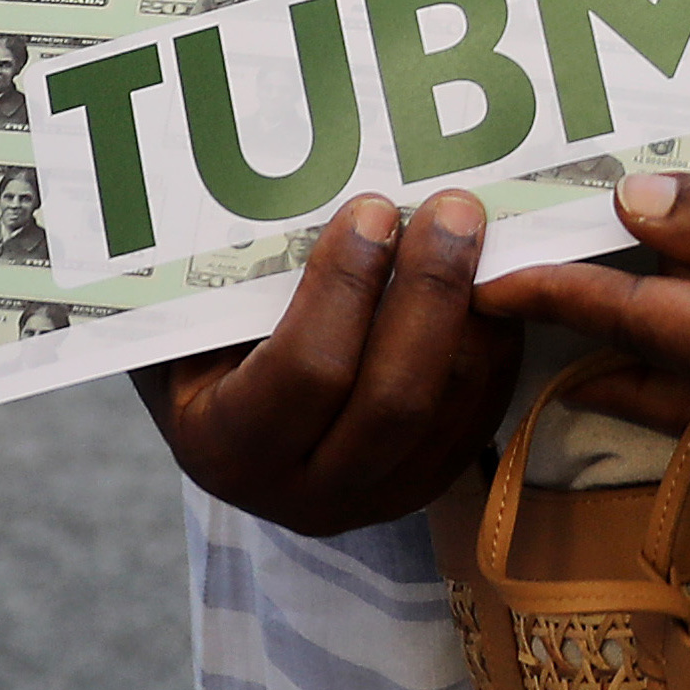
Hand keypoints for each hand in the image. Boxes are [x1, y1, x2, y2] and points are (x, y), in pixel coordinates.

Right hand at [139, 187, 517, 536]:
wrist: (235, 424)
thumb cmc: (206, 349)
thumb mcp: (194, 319)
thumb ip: (240, 276)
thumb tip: (315, 191)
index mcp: (226, 450)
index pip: (304, 372)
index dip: (346, 286)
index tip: (372, 209)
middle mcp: (305, 495)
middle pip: (394, 399)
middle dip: (430, 292)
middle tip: (452, 209)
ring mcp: (377, 498)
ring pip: (452, 403)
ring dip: (475, 309)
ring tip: (476, 229)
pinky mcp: (430, 481)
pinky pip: (481, 410)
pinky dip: (494, 339)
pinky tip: (490, 277)